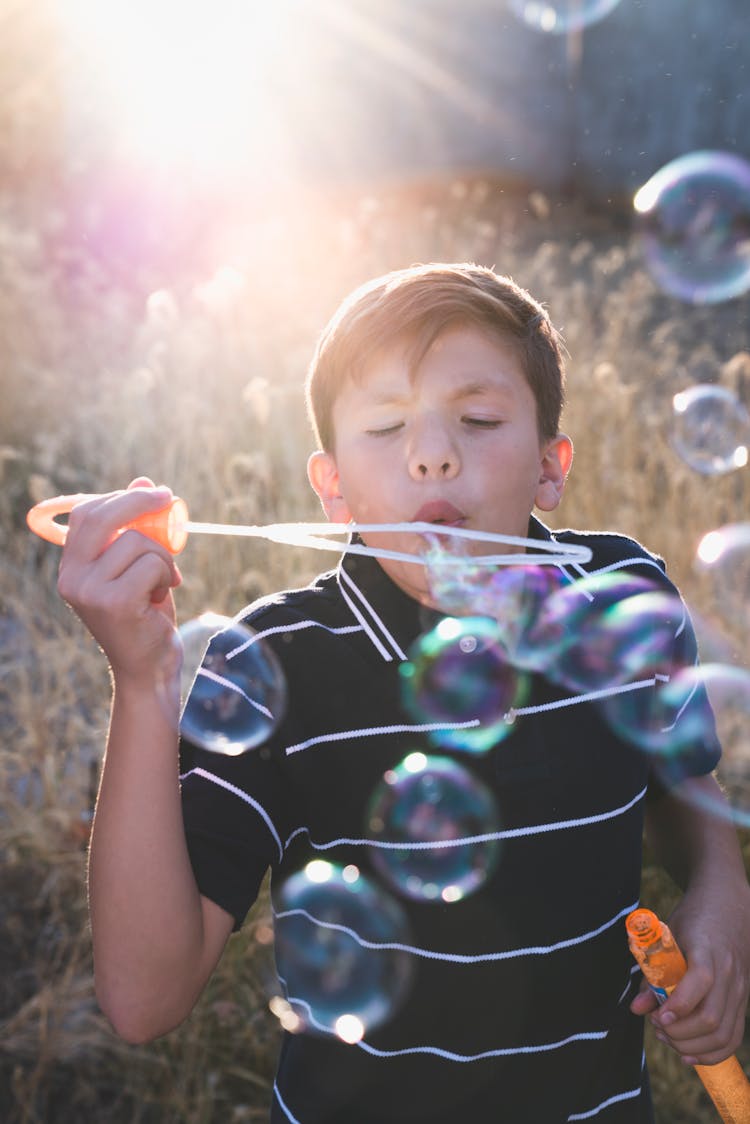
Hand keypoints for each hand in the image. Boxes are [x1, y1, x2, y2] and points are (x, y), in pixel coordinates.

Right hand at [57, 477, 182, 689]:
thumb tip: (145, 480)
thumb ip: (137, 528)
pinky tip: (162, 597)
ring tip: (165, 581)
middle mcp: (71, 578)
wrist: (149, 668)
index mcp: (71, 567)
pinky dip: (167, 575)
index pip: (86, 513)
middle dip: (140, 501)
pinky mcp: (113, 603)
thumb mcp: (139, 567)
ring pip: (137, 542)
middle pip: (103, 516)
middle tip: (168, 499)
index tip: (154, 493)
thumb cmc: (146, 615)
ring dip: (163, 557)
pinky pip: (152, 565)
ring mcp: (89, 591)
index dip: (121, 497)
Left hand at [630, 883, 749, 1064]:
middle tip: (656, 1026)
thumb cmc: (694, 920)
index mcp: (707, 950)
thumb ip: (653, 972)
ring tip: (667, 1038)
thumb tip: (636, 1007)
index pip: (700, 982)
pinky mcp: (743, 1002)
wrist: (730, 909)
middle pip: (710, 1017)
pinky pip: (733, 1037)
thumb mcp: (668, 936)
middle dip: (678, 1032)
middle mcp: (729, 973)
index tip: (657, 1016)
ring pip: (722, 1033)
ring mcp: (740, 990)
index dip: (678, 1005)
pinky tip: (689, 1053)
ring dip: (691, 1045)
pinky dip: (711, 1053)